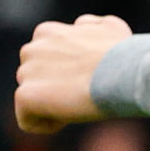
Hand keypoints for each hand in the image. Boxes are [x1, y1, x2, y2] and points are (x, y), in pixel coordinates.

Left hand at [14, 14, 134, 130]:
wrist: (124, 72)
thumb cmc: (124, 54)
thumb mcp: (110, 28)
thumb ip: (90, 26)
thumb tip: (81, 26)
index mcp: (46, 33)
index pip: (42, 59)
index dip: (64, 73)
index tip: (84, 79)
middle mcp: (31, 49)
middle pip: (34, 80)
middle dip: (54, 89)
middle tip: (82, 93)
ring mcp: (25, 72)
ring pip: (31, 100)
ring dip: (51, 107)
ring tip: (78, 104)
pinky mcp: (25, 95)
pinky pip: (27, 120)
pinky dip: (48, 125)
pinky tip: (69, 117)